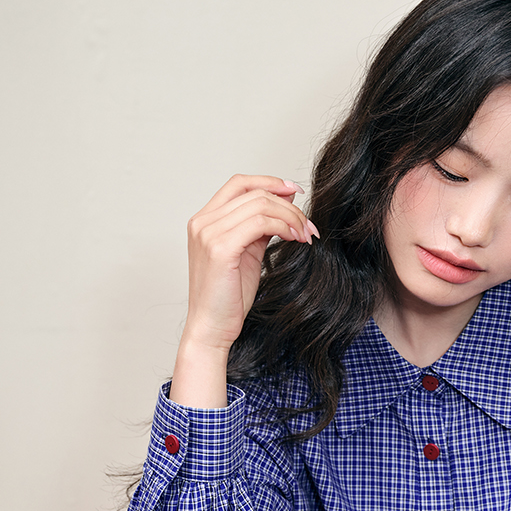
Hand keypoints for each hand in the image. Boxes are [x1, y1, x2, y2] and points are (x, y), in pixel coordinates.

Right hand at [170, 175, 318, 406]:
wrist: (212, 328)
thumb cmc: (228, 296)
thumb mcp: (248, 252)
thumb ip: (261, 226)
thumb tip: (286, 200)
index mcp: (204, 220)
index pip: (239, 183)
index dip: (270, 182)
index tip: (296, 191)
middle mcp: (202, 222)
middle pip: (254, 192)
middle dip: (288, 205)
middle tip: (308, 225)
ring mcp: (208, 233)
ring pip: (260, 205)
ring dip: (291, 217)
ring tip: (305, 234)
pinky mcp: (220, 248)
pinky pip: (260, 223)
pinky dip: (283, 226)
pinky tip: (296, 238)